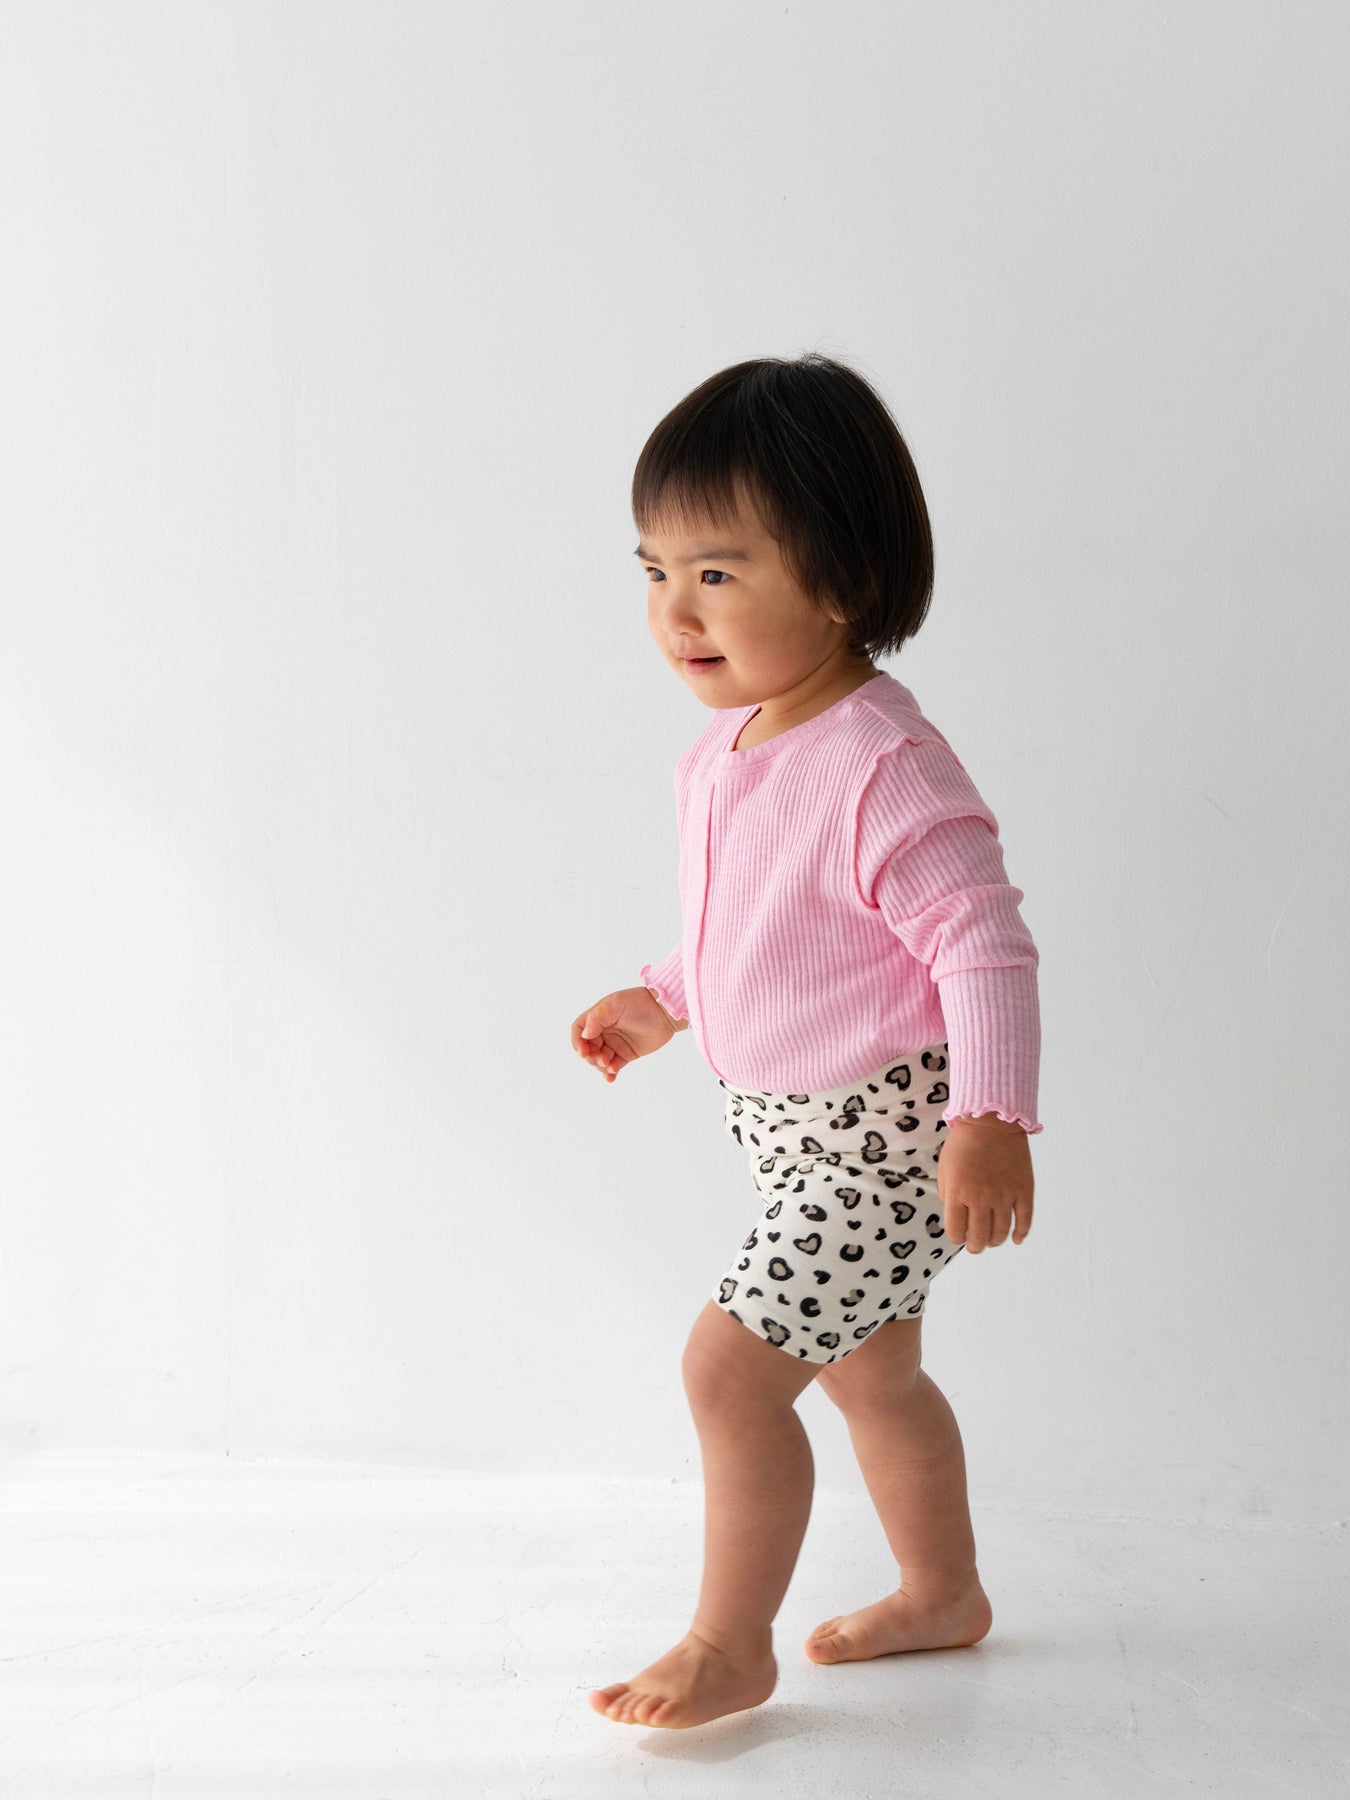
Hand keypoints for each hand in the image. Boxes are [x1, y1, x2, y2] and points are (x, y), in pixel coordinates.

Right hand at [571, 986, 682, 1082]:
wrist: (665, 1012)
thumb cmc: (641, 1003)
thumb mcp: (616, 1005)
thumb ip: (598, 1018)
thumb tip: (585, 1034)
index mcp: (598, 1017)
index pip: (579, 1031)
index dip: (577, 1042)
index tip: (583, 1053)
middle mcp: (604, 1031)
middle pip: (588, 1048)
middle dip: (591, 1057)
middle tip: (603, 1059)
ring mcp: (615, 1043)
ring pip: (599, 1059)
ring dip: (601, 1066)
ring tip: (611, 1066)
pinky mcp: (626, 1054)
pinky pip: (613, 1066)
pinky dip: (610, 1073)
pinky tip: (611, 1077)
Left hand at [937, 1115, 1033, 1251]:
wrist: (991, 1122)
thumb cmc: (964, 1142)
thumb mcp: (944, 1167)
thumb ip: (947, 1193)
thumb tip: (954, 1212)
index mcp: (958, 1194)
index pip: (956, 1231)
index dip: (957, 1237)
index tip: (959, 1235)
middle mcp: (981, 1199)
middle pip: (979, 1236)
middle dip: (975, 1246)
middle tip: (975, 1246)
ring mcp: (1004, 1196)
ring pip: (1001, 1232)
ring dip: (995, 1241)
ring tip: (991, 1241)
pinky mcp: (1023, 1190)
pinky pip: (1024, 1219)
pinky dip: (1021, 1232)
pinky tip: (1016, 1239)